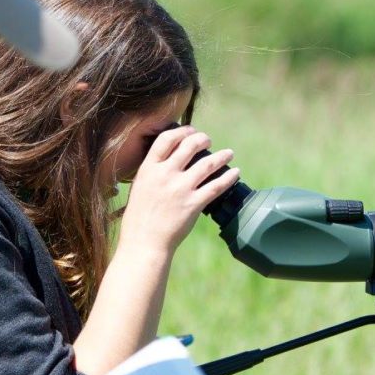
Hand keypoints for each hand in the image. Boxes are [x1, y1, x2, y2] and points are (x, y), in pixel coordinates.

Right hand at [119, 126, 239, 256]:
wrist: (144, 243)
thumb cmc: (139, 217)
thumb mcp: (140, 186)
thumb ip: (154, 171)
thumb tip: (170, 159)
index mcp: (149, 169)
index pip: (167, 139)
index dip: (182, 131)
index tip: (190, 131)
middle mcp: (165, 175)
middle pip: (189, 146)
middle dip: (202, 139)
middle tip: (208, 141)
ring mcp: (181, 189)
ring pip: (207, 164)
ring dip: (222, 156)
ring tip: (229, 154)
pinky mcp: (193, 204)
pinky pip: (216, 186)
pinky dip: (229, 177)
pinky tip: (235, 173)